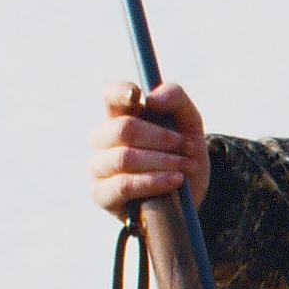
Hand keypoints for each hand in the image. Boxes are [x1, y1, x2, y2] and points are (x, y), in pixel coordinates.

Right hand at [87, 81, 209, 219]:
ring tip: (186, 167)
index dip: (120, 91)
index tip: (138, 95)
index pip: (111, 96)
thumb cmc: (183, 155)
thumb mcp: (190, 124)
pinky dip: (154, 182)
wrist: (189, 197)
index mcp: (121, 115)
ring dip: (163, 161)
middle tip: (189, 147)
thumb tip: (152, 99)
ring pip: (125, 157)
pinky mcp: (101, 194)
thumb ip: (177, 100)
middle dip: (161, 139)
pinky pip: (124, 185)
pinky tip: (175, 181)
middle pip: (123, 129)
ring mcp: (98, 166)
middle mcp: (104, 139)